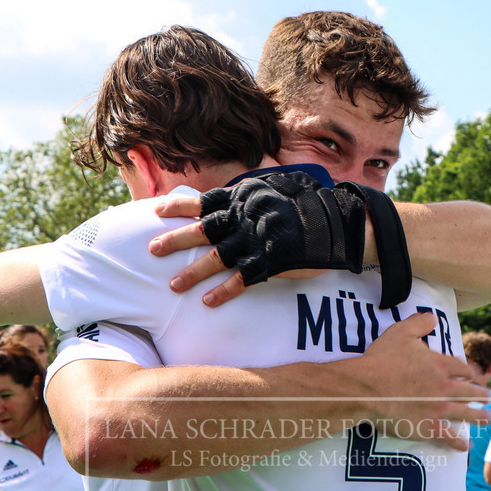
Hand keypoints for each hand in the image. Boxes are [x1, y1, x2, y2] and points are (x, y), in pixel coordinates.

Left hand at [150, 195, 321, 306]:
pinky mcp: (271, 263)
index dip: (180, 205)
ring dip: (192, 273)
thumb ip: (253, 193)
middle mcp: (246, 218)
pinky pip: (242, 280)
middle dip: (175, 240)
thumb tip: (236, 190)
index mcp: (246, 198)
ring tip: (173, 286)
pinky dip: (224, 292)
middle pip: (203, 230)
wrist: (338, 222)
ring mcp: (257, 241)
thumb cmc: (309, 204)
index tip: (157, 209)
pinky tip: (208, 302)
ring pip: (216, 259)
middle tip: (152, 249)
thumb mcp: (278, 187)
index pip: (205, 201)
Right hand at [355, 312, 486, 451]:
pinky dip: (458, 443)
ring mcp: (438, 409)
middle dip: (480, 394)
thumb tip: (432, 317)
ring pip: (465, 413)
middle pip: (468, 391)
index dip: (469, 372)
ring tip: (487, 419)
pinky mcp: (428, 427)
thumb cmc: (381, 360)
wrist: (367, 388)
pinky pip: (448, 437)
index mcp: (439, 365)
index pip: (461, 368)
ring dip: (478, 417)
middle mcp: (444, 387)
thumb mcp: (400, 332)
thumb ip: (418, 323)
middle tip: (488, 398)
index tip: (475, 376)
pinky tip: (465, 446)